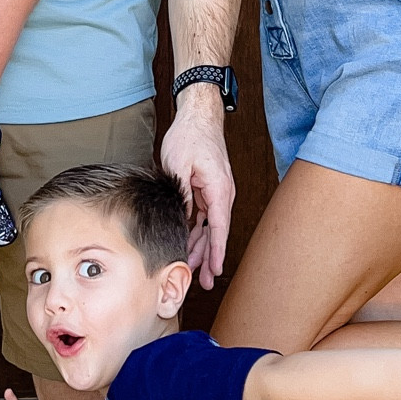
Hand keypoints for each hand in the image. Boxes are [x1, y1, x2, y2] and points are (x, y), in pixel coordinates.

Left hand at [160, 91, 234, 289]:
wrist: (198, 116)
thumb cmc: (190, 136)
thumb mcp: (179, 165)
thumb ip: (182, 194)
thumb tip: (182, 218)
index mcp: (219, 189)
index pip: (219, 227)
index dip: (217, 251)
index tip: (216, 270)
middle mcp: (221, 194)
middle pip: (216, 233)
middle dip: (209, 258)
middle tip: (203, 282)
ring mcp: (215, 193)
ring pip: (208, 228)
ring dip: (201, 248)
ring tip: (194, 271)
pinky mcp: (207, 191)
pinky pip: (203, 217)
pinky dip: (196, 233)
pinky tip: (189, 247)